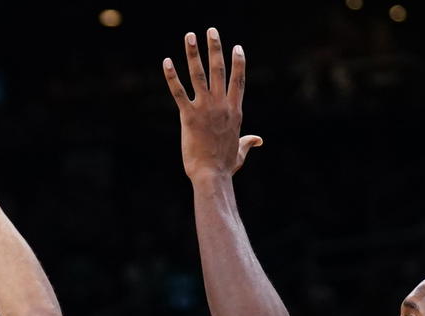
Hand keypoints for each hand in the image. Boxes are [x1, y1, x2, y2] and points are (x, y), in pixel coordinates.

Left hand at [162, 28, 262, 180]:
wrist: (212, 175)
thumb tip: (258, 140)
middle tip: (211, 30)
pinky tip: (166, 62)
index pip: (238, 80)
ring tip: (190, 36)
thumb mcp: (240, 152)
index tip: (237, 47)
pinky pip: (178, 92)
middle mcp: (222, 105)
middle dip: (215, 48)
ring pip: (199, 75)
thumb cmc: (225, 166)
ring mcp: (205, 109)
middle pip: (219, 70)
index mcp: (235, 111)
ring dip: (193, 53)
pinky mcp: (188, 116)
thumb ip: (248, 142)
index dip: (238, 62)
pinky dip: (171, 76)